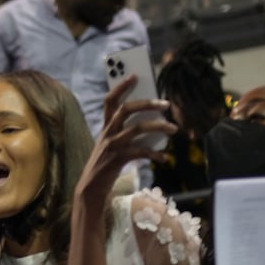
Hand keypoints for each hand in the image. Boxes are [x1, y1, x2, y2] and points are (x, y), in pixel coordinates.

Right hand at [76, 76, 176, 201]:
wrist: (90, 189)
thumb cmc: (105, 166)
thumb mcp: (111, 145)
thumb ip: (125, 133)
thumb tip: (153, 124)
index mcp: (106, 128)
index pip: (110, 101)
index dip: (121, 87)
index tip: (135, 75)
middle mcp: (107, 133)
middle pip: (126, 109)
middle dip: (147, 103)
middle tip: (165, 103)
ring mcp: (111, 146)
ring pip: (137, 128)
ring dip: (158, 126)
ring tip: (173, 129)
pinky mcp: (117, 159)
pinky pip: (140, 152)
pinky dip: (154, 154)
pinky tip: (163, 158)